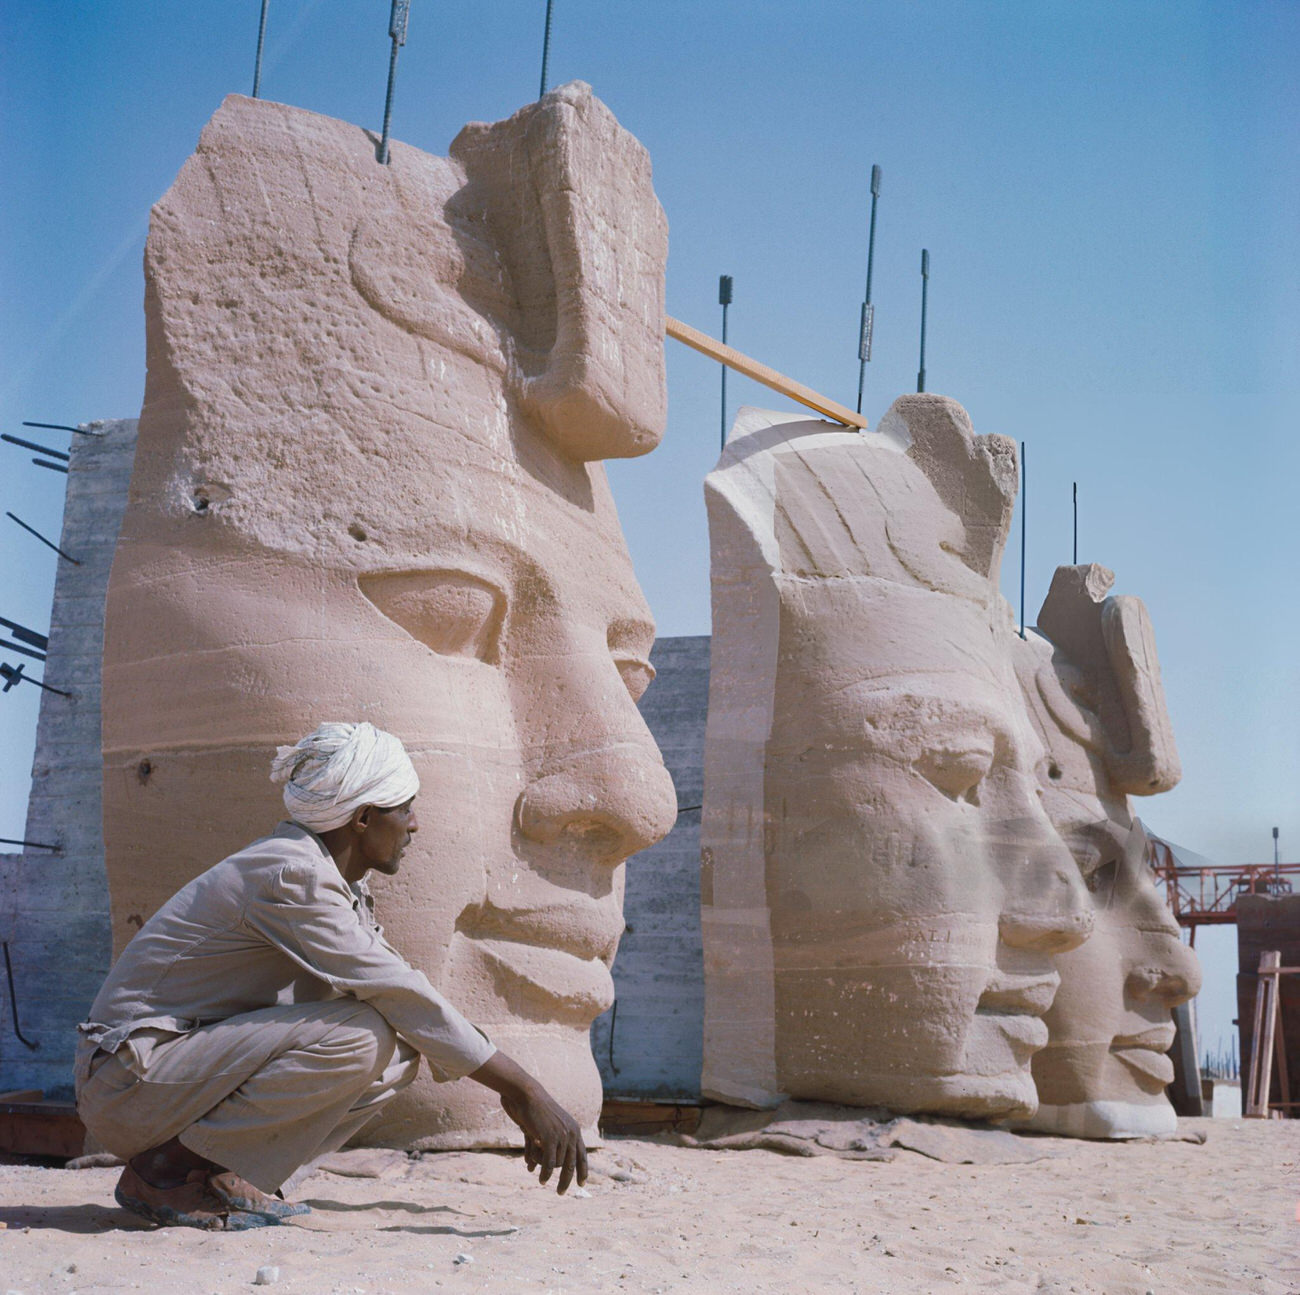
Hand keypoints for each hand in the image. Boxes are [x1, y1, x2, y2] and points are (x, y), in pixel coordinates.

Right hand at [469, 1051, 587, 1193]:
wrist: (526, 1095)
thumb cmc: (531, 1110)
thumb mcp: (540, 1129)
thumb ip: (538, 1148)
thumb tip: (530, 1168)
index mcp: (574, 1129)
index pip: (582, 1154)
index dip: (583, 1170)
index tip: (582, 1184)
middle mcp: (572, 1132)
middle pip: (572, 1164)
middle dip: (567, 1181)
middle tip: (560, 1193)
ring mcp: (563, 1135)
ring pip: (556, 1164)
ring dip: (543, 1164)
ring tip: (532, 1152)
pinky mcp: (551, 1138)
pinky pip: (550, 1163)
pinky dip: (546, 1173)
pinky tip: (541, 1179)